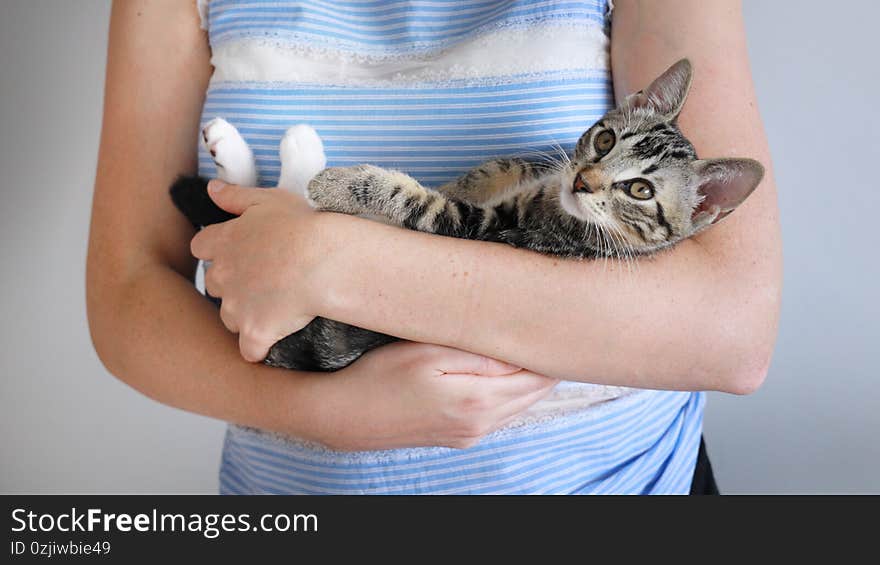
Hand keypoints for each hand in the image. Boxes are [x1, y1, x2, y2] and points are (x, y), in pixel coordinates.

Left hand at [190, 181, 327, 360]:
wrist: (323, 261)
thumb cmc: (302, 226)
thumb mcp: (269, 200)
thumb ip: (235, 196)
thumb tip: (211, 189)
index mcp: (224, 241)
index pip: (201, 247)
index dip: (218, 250)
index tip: (239, 252)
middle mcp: (223, 276)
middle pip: (214, 285)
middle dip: (232, 285)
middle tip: (262, 280)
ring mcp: (237, 307)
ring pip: (230, 317)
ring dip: (246, 315)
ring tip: (275, 308)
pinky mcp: (256, 331)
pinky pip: (250, 349)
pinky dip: (258, 348)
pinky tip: (272, 343)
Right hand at [303, 342, 559, 450]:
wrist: (343, 417)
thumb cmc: (379, 376)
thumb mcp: (426, 352)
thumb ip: (477, 352)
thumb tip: (519, 349)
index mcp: (478, 401)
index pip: (536, 375)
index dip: (548, 348)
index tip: (554, 321)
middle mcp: (481, 424)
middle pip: (534, 392)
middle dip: (544, 362)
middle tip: (550, 327)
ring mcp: (470, 434)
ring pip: (520, 404)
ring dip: (528, 377)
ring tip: (530, 343)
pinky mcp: (458, 436)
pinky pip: (500, 413)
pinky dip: (510, 392)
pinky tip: (503, 370)